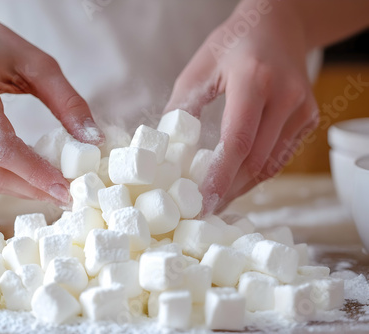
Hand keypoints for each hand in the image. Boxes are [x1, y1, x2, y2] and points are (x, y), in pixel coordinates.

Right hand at [0, 1, 102, 204]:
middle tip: (64, 195)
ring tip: (48, 186)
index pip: (3, 149)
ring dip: (17, 187)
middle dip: (32, 188)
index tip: (66, 190)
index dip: (36, 175)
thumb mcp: (38, 64)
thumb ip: (68, 102)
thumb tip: (93, 141)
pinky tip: (22, 176)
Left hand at [164, 0, 318, 213]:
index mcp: (254, 80)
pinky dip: (257, 173)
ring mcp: (302, 109)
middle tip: (204, 208)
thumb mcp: (198, 69)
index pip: (238, 141)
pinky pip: (281, 156)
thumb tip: (166, 150)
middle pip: (256, 160)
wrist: (278, 26)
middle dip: (229, 189)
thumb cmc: (232, 45)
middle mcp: (285, 96)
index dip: (220, 177)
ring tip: (218, 200)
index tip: (203, 202)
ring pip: (272, 164)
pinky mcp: (309, 118)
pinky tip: (237, 181)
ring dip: (243, 186)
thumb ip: (182, 108)